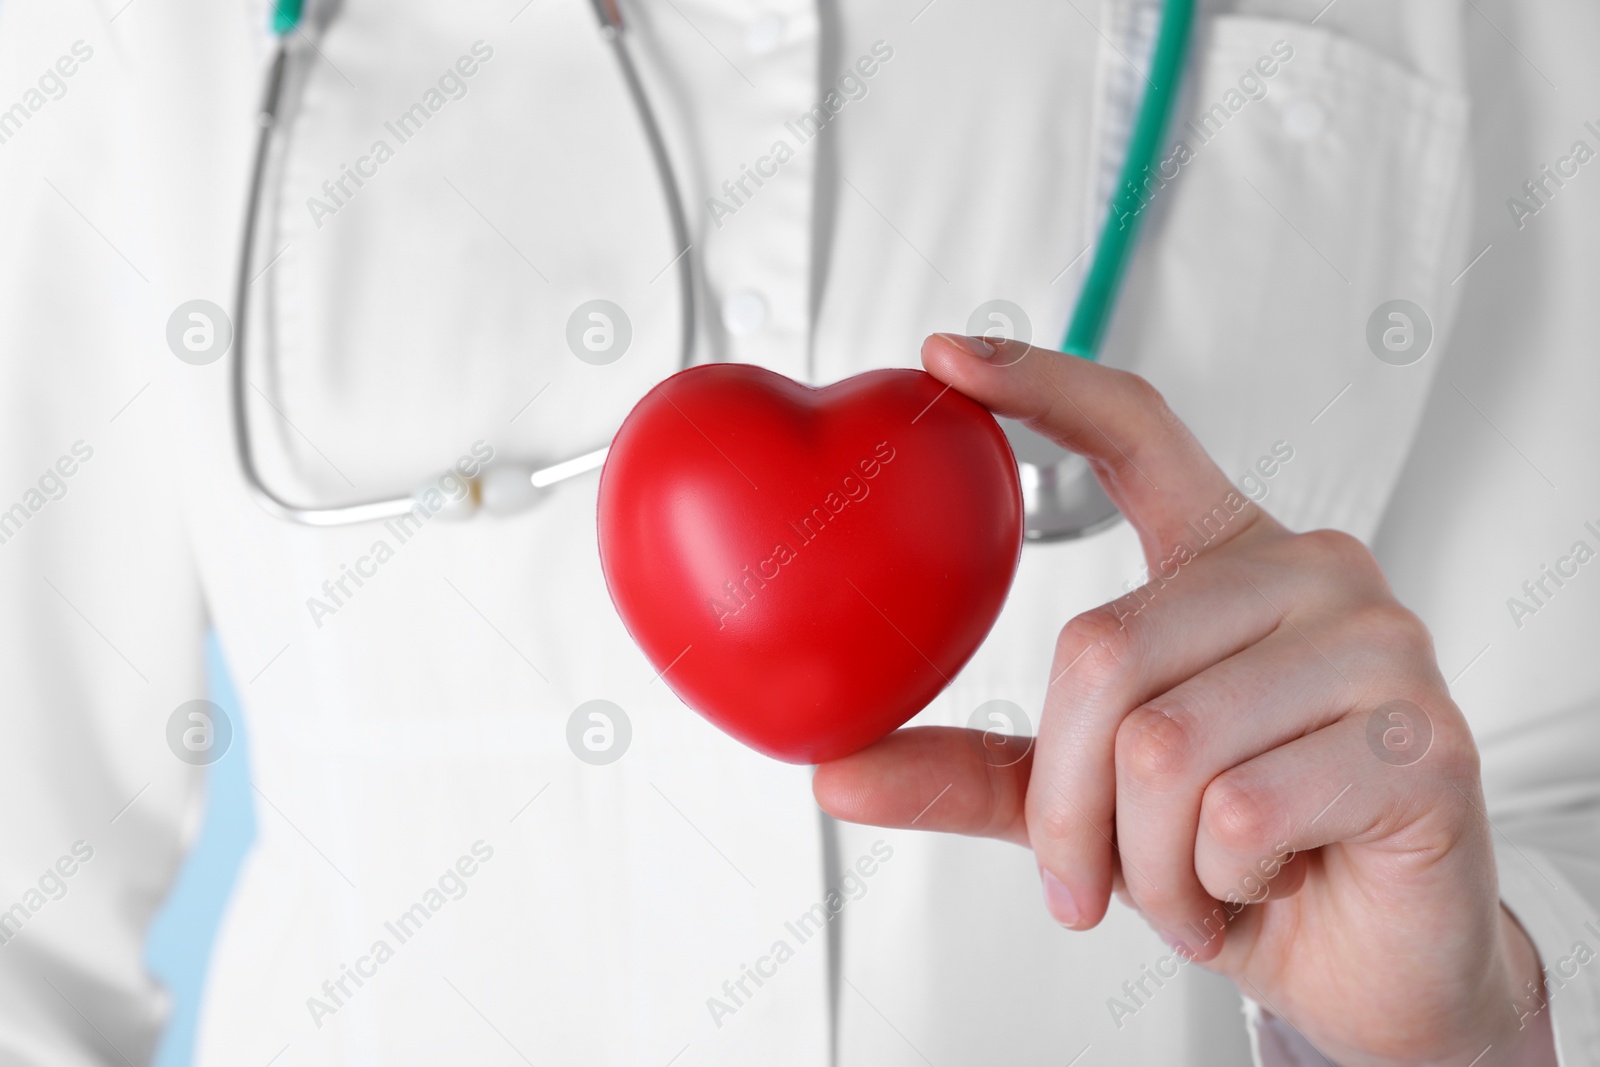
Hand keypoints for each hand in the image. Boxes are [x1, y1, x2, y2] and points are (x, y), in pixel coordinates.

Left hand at [813, 334, 1555, 1064]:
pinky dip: (1218, 885)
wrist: (1370, 960)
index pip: (1135, 431)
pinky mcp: (1424, 741)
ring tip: (1193, 886)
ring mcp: (1379, 646)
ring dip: (1146, 862)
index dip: (1040, 384)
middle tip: (1084, 882)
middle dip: (1068, 805)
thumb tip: (836, 770)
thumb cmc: (1235, 855)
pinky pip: (1245, 811)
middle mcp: (1311, 575)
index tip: (945, 355)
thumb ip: (974, 774)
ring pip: (1167, 746)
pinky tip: (1262, 887)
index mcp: (1229, 558)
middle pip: (1103, 649)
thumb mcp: (1089, 805)